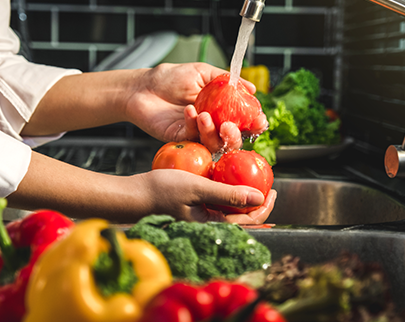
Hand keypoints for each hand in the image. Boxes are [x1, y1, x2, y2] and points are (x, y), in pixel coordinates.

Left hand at [126, 63, 267, 152]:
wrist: (143, 86)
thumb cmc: (170, 78)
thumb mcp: (202, 73)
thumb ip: (226, 80)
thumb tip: (252, 88)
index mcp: (221, 110)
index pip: (243, 122)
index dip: (254, 124)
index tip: (259, 121)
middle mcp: (211, 125)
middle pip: (232, 140)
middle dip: (235, 136)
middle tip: (229, 126)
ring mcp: (196, 134)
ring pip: (213, 144)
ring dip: (212, 132)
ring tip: (204, 115)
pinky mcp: (180, 140)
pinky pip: (193, 138)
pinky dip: (192, 125)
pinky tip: (188, 111)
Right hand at [132, 169, 276, 223]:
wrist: (131, 195)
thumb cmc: (160, 191)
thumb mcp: (197, 188)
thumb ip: (228, 194)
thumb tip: (259, 198)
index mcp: (212, 226)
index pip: (248, 221)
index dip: (264, 207)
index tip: (273, 191)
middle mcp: (208, 225)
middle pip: (242, 218)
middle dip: (257, 203)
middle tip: (268, 186)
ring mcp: (200, 218)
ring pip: (230, 211)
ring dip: (243, 197)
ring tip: (252, 182)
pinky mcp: (193, 210)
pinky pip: (216, 203)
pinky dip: (227, 193)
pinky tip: (228, 180)